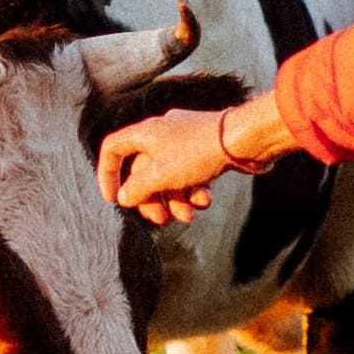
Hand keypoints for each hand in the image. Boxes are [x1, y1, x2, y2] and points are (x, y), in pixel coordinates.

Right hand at [96, 104, 240, 225]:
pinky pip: (191, 174)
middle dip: (152, 199)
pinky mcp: (205, 151)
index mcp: (146, 133)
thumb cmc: (199, 151)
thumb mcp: (160, 174)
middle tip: (162, 220)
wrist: (245, 139)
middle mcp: (163, 135)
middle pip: (144, 171)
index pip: (113, 149)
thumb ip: (137, 188)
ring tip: (189, 216)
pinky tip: (205, 201)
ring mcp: (185, 142)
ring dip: (176, 201)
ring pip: (170, 177)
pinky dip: (194, 191)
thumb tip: (124, 197)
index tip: (113, 199)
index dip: (107, 174)